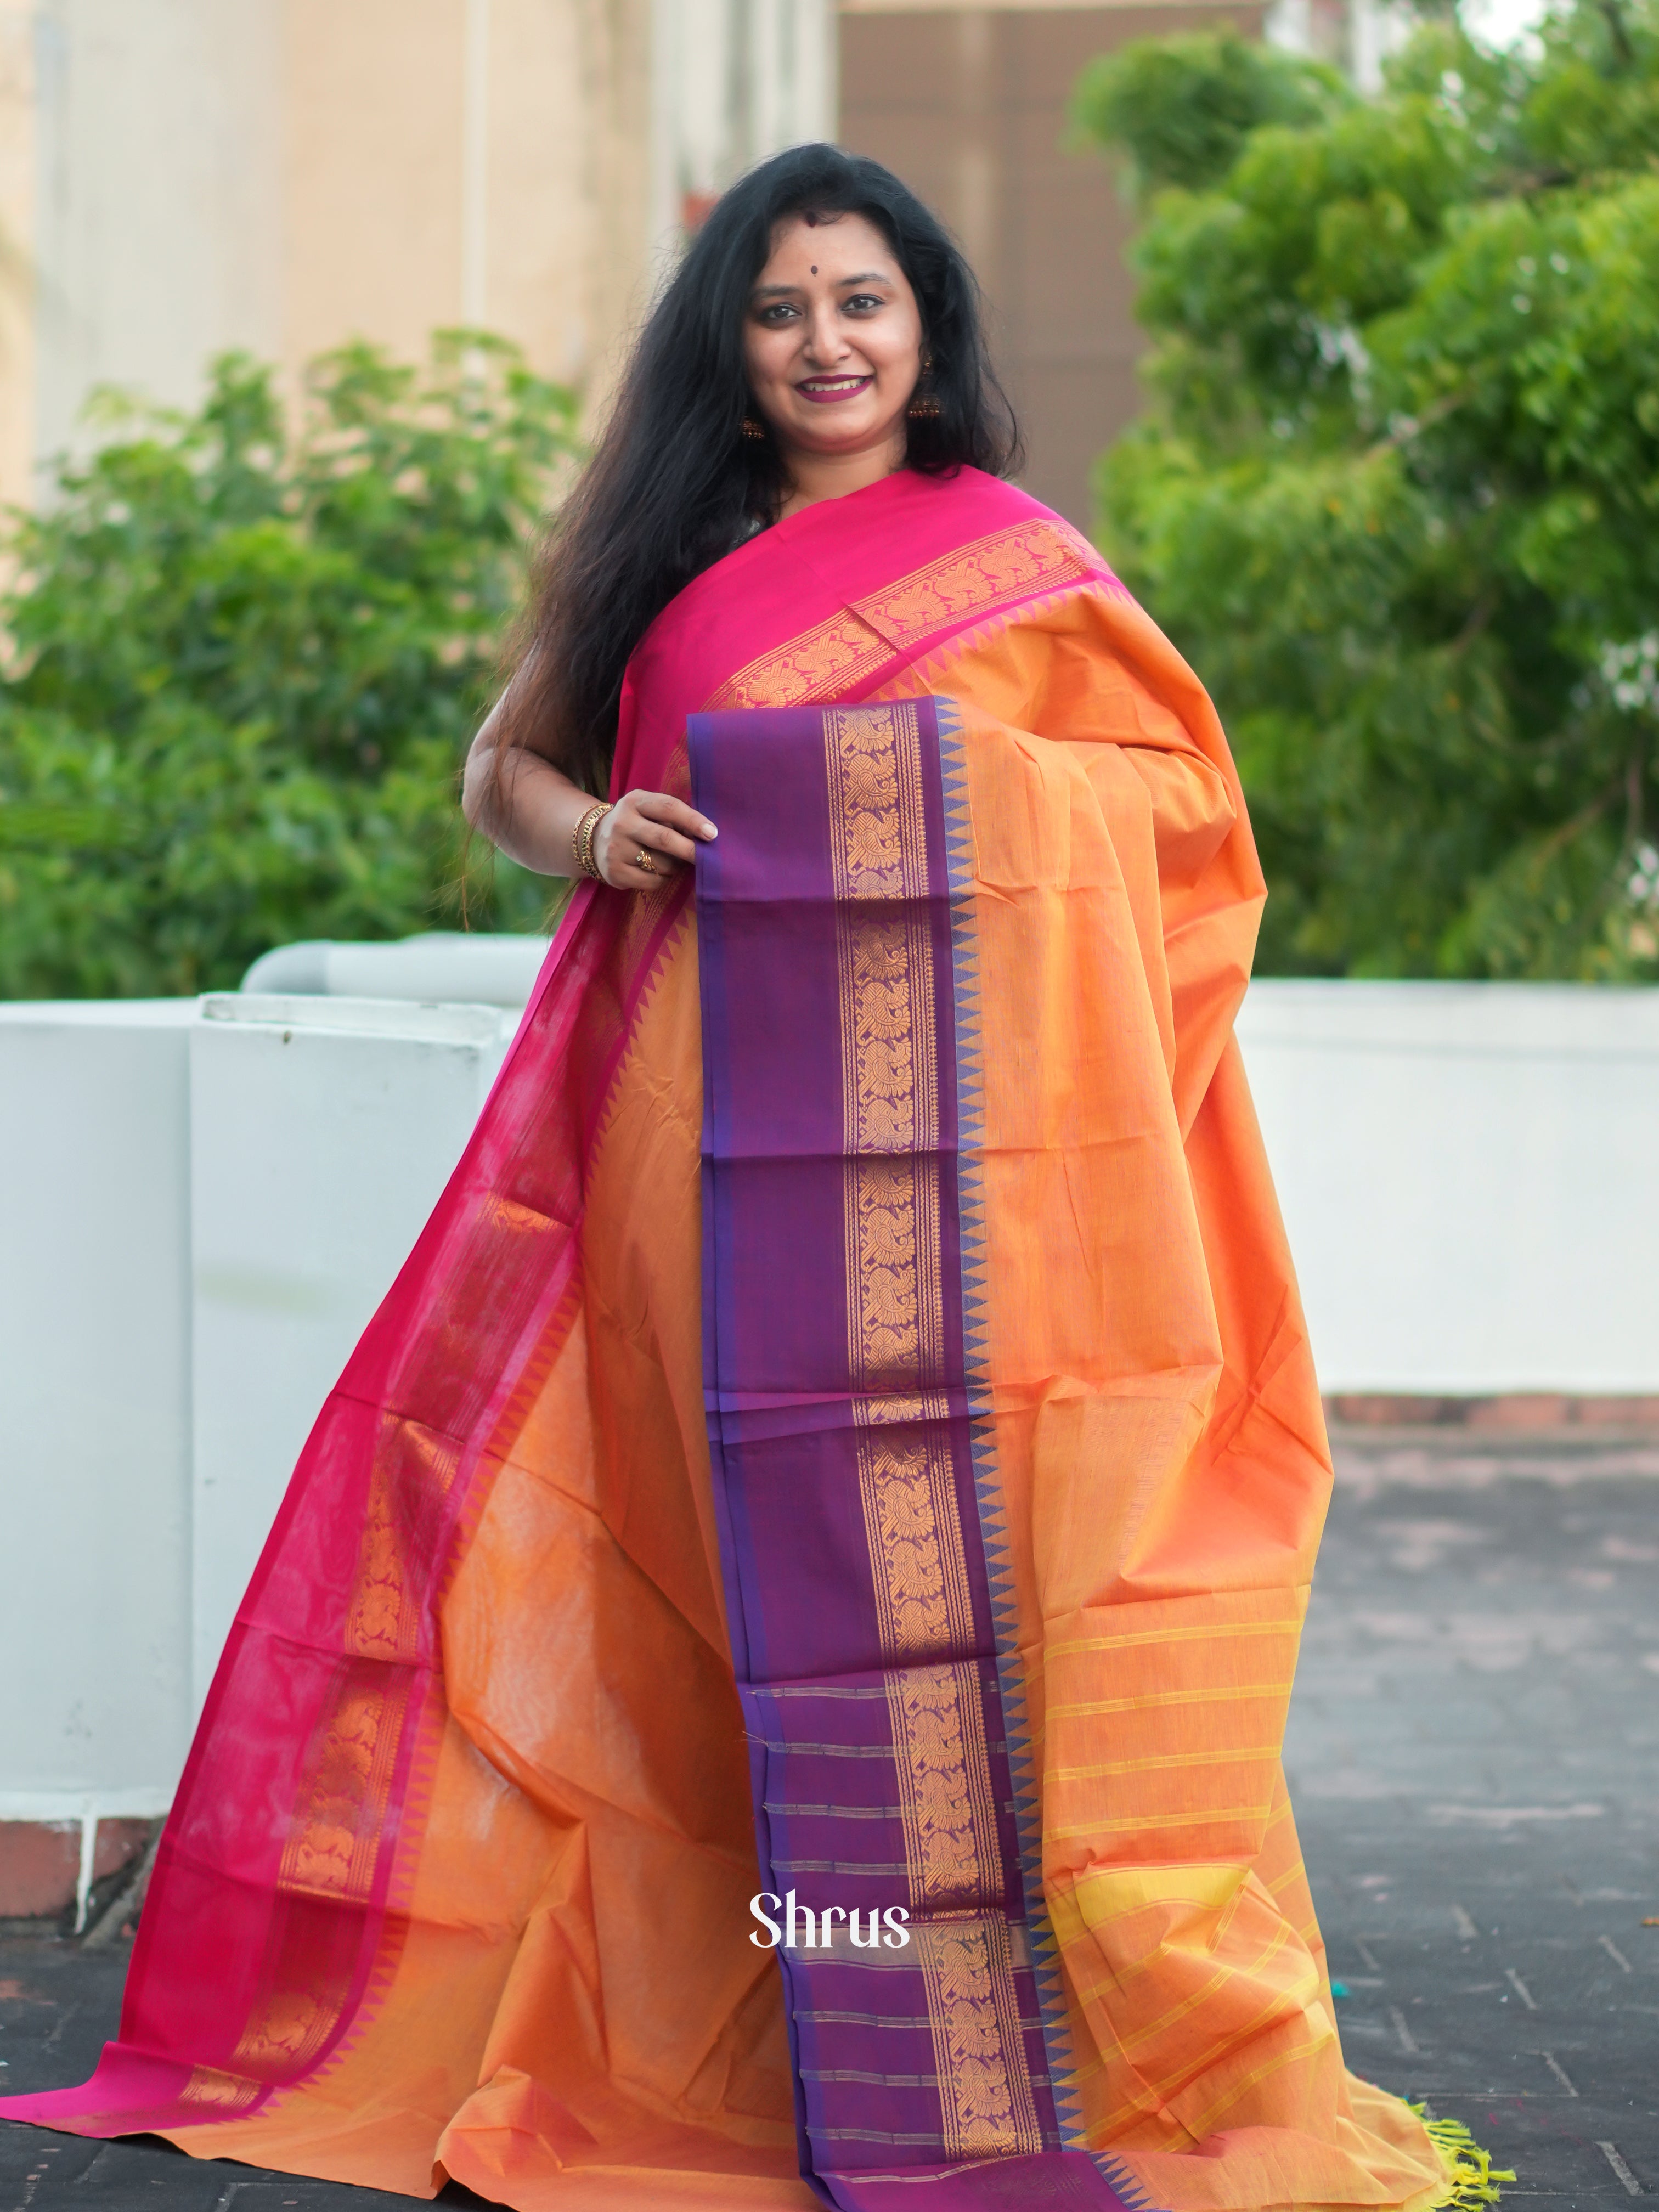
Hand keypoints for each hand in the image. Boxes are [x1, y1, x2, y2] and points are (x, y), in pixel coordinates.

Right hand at [593, 789, 716, 888]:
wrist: (593, 841)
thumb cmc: (635, 824)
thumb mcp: (648, 810)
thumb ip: (673, 818)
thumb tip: (706, 836)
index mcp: (635, 801)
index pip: (668, 808)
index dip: (693, 821)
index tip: (712, 834)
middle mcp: (622, 823)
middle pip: (664, 838)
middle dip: (690, 850)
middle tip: (707, 858)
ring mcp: (616, 848)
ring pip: (661, 864)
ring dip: (675, 866)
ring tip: (673, 862)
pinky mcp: (615, 872)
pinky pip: (652, 881)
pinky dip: (663, 879)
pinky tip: (658, 872)